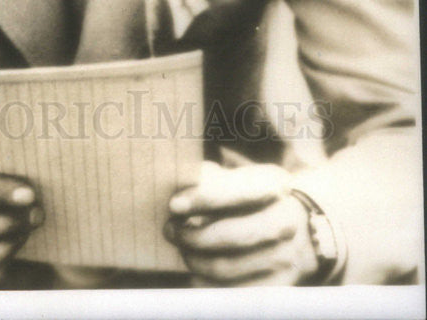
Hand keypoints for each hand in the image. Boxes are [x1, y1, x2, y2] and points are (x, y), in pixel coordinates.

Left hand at [165, 158, 318, 286]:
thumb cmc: (256, 200)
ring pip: (226, 268)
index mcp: (273, 186)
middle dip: (191, 236)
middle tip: (171, 230)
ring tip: (185, 250)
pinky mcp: (278, 288)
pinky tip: (197, 274)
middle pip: (228, 236)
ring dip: (195, 261)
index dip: (202, 199)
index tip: (174, 205)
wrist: (303, 228)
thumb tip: (180, 200)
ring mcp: (284, 259)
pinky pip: (233, 294)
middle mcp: (284, 223)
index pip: (235, 192)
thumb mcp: (242, 179)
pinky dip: (207, 285)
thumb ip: (213, 182)